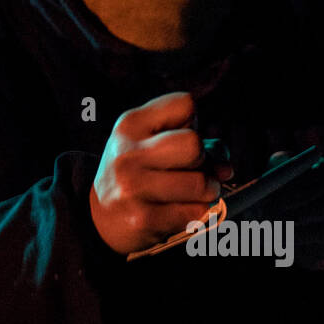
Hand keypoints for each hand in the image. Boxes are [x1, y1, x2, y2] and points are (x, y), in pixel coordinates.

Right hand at [89, 92, 232, 254]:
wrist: (98, 217)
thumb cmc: (137, 174)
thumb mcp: (153, 145)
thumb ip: (196, 143)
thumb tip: (226, 167)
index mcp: (131, 124)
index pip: (186, 104)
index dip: (194, 123)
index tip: (179, 139)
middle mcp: (128, 153)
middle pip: (193, 144)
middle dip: (202, 159)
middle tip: (191, 169)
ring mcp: (133, 187)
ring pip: (201, 183)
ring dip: (207, 191)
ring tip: (190, 193)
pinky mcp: (142, 219)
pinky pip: (195, 212)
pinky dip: (196, 213)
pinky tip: (179, 210)